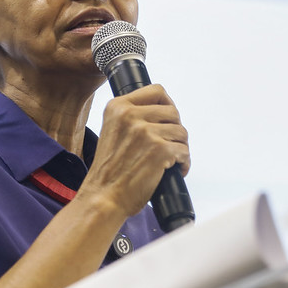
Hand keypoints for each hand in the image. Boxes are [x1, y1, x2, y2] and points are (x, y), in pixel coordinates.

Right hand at [79, 84, 189, 217]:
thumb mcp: (112, 131)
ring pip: (181, 132)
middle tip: (170, 145)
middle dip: (175, 130)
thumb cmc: (109, 171)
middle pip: (173, 111)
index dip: (167, 105)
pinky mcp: (159, 150)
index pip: (156, 91)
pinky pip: (184, 150)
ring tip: (171, 160)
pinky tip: (175, 170)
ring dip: (180, 147)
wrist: (103, 197)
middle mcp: (130, 115)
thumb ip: (130, 118)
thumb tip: (162, 112)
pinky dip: (184, 162)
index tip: (168, 119)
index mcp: (117, 107)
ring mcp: (145, 132)